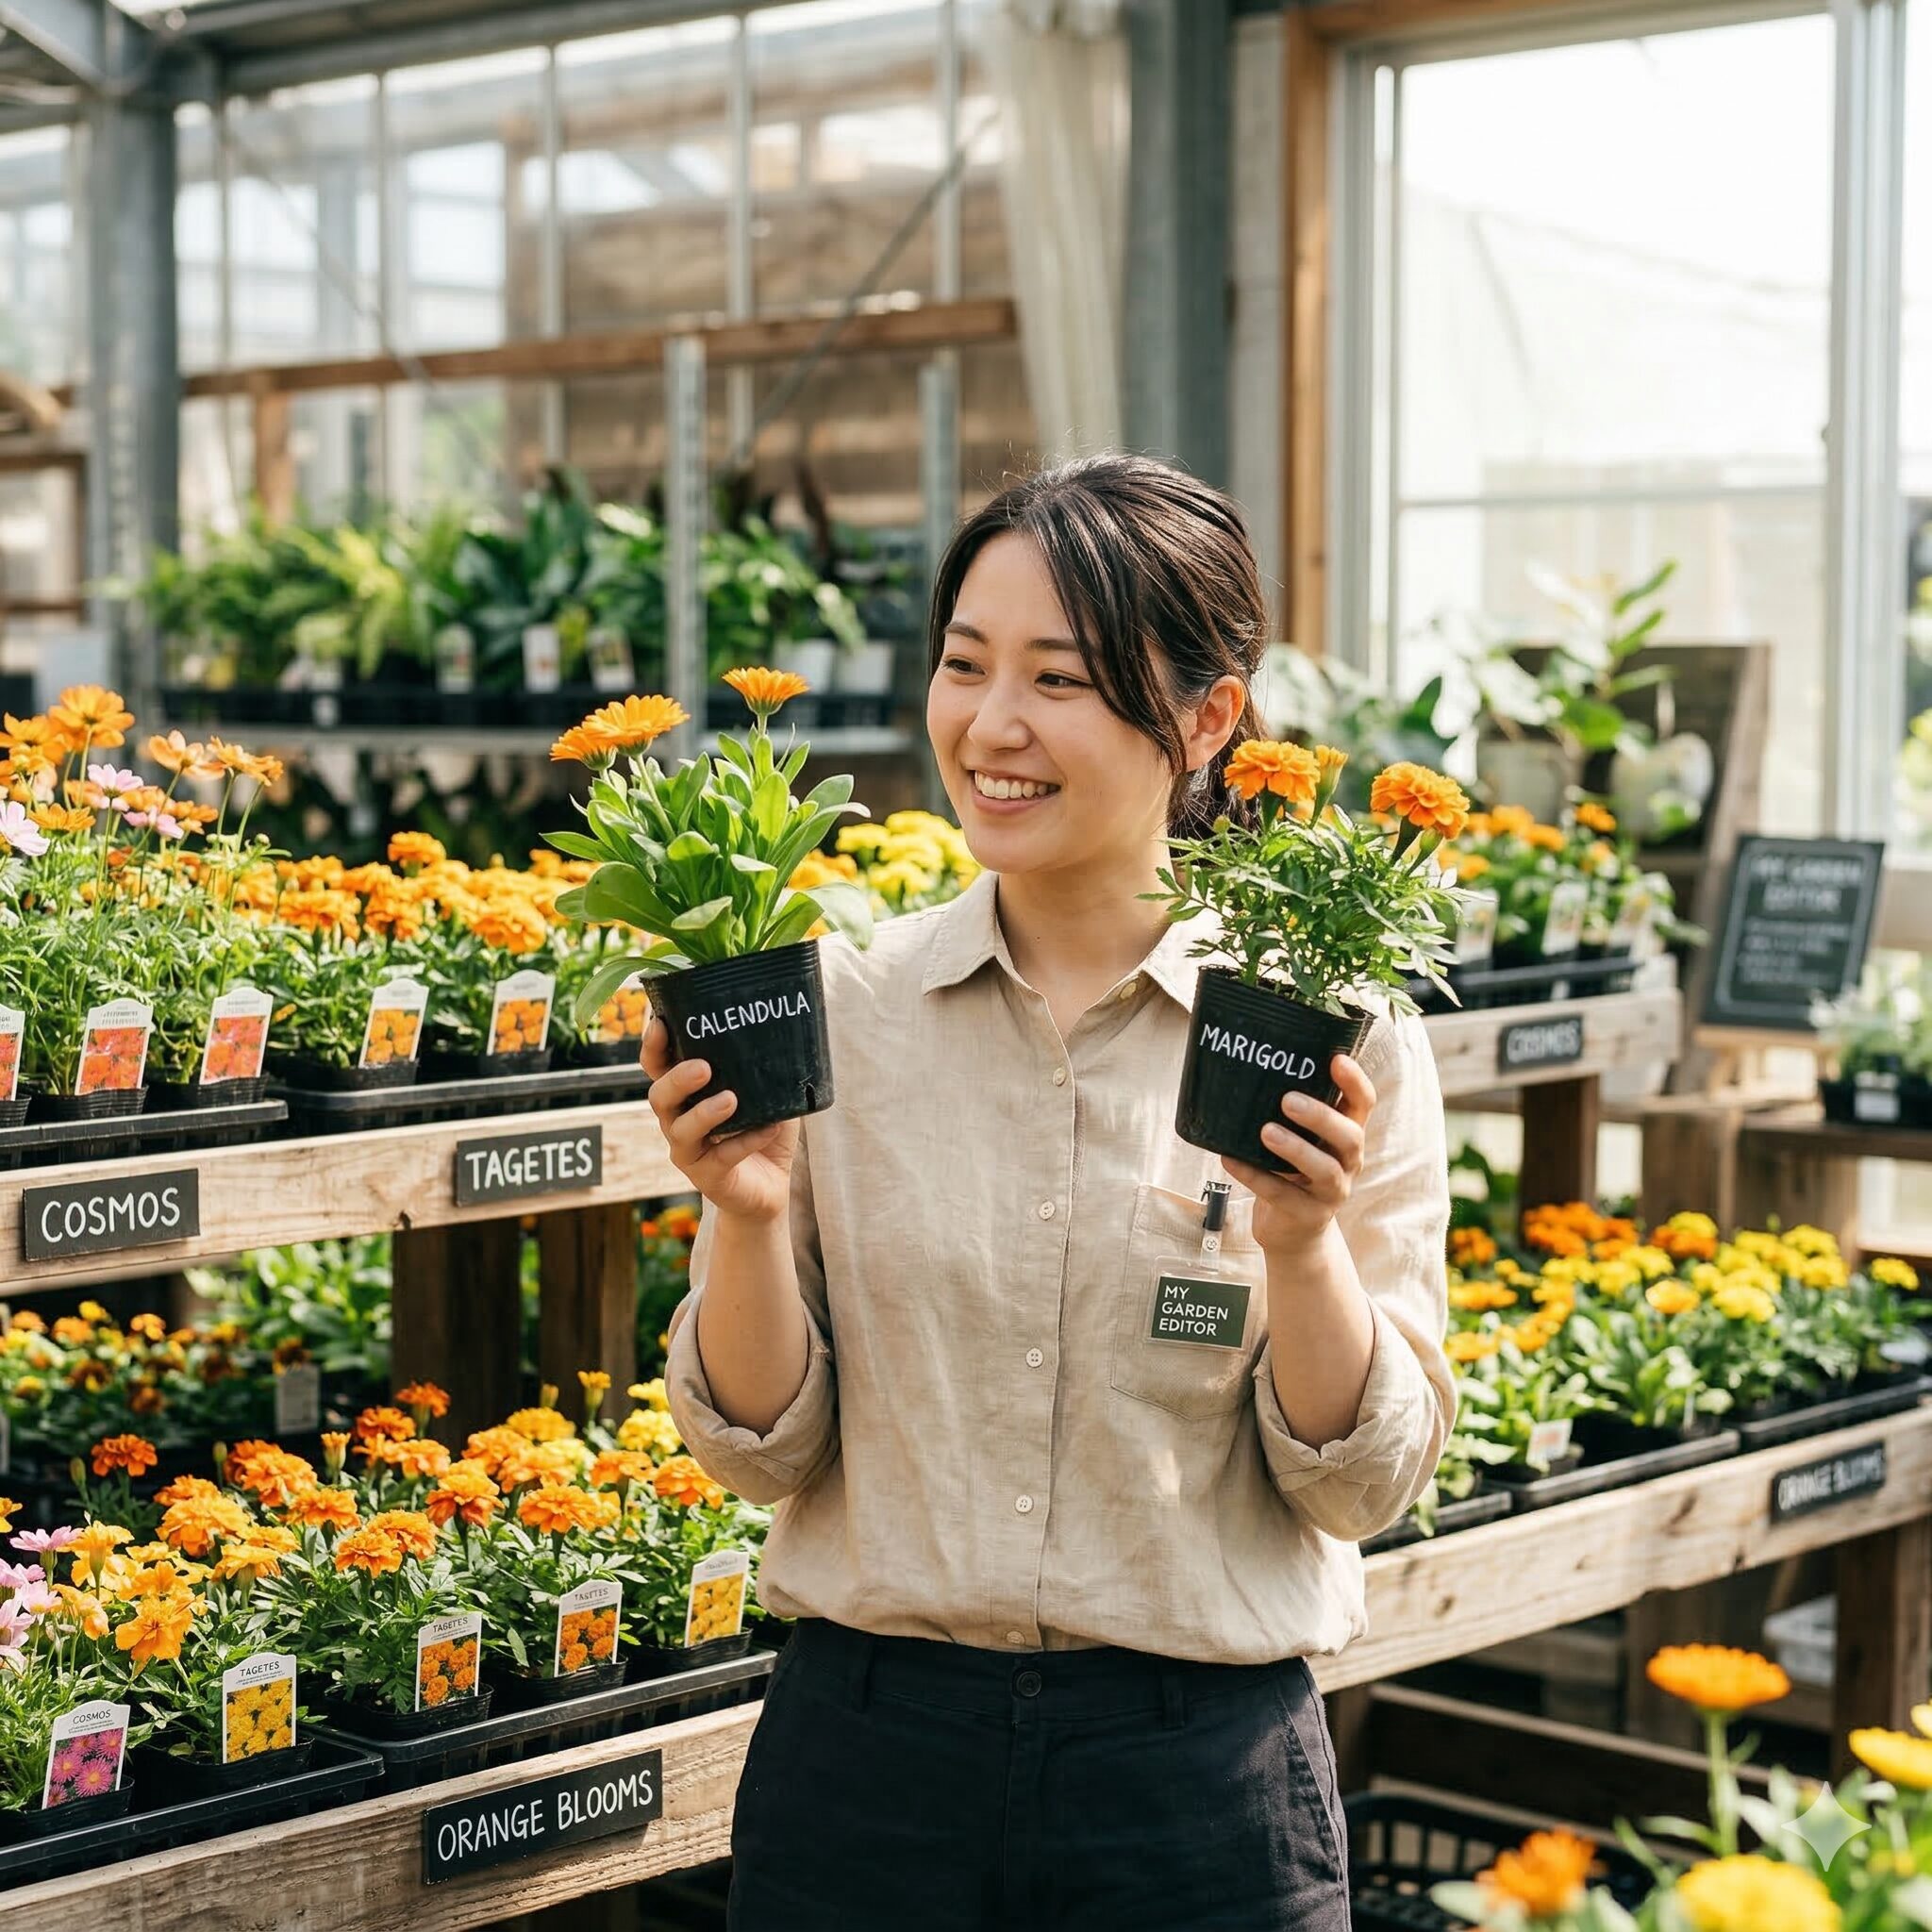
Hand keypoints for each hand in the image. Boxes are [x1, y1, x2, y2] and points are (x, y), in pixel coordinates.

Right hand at [643, 1017, 798, 1225]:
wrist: (771, 1186)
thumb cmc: (761, 1129)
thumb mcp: (766, 1093)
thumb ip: (764, 1069)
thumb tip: (781, 1034)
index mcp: (685, 1095)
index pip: (658, 1068)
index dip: (653, 1048)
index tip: (660, 1025)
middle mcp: (678, 1121)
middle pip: (659, 1097)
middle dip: (677, 1080)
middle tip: (703, 1067)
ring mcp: (689, 1152)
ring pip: (680, 1131)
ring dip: (703, 1113)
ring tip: (730, 1099)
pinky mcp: (708, 1177)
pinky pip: (721, 1158)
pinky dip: (745, 1141)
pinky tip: (767, 1129)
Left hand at [1222, 1054, 1374, 1260]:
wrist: (1293, 1231)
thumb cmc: (1294, 1172)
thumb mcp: (1302, 1140)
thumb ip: (1291, 1114)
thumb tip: (1252, 1067)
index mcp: (1347, 1136)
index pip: (1364, 1104)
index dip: (1355, 1082)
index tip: (1336, 1059)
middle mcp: (1348, 1163)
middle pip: (1350, 1137)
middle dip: (1322, 1117)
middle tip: (1289, 1100)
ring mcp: (1332, 1193)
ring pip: (1325, 1171)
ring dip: (1295, 1149)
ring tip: (1266, 1131)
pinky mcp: (1307, 1216)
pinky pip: (1283, 1196)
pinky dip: (1255, 1177)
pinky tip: (1231, 1160)